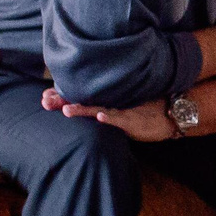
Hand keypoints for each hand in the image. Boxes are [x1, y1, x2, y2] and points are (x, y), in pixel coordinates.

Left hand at [40, 89, 176, 141]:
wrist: (171, 114)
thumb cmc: (144, 113)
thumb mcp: (120, 111)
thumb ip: (103, 109)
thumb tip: (84, 110)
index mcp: (105, 100)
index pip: (80, 96)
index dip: (62, 95)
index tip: (44, 97)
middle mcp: (111, 102)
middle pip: (84, 100)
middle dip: (64, 100)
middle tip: (45, 101)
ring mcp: (121, 110)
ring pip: (99, 108)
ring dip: (83, 109)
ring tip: (66, 110)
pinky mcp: (133, 120)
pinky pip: (120, 118)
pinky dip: (110, 118)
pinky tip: (100, 117)